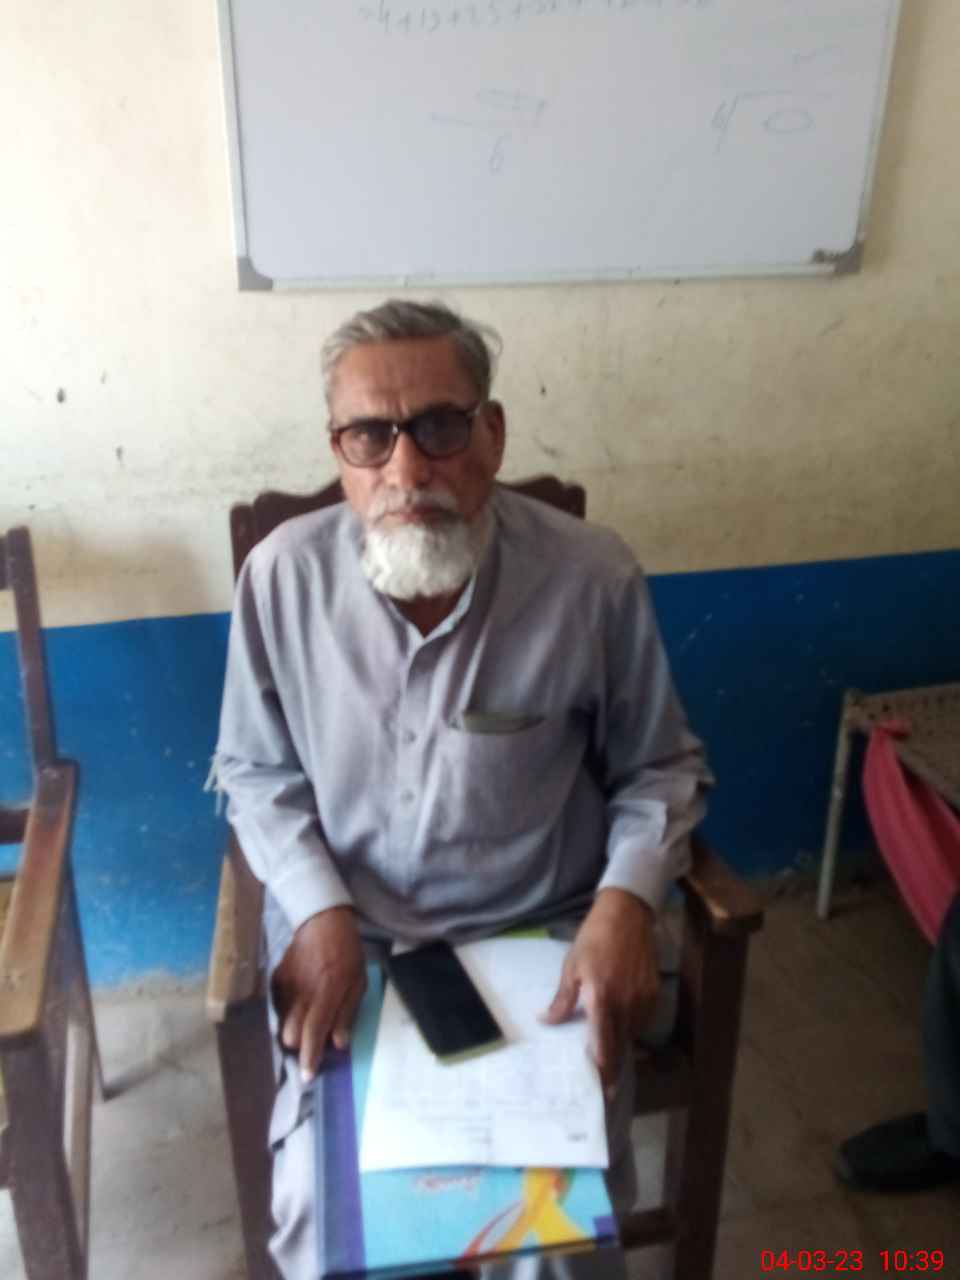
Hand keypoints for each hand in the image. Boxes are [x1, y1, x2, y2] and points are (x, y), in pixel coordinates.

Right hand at [270, 906, 366, 1082]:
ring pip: (281, 1024)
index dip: (310, 1056)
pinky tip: (300, 1003)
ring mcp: (286, 984)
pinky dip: (288, 1013)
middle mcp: (303, 990)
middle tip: (314, 1040)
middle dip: (300, 1045)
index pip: (314, 1031)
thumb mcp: (359, 982)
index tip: (308, 1076)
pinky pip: (278, 1007)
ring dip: (294, 1030)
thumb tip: (339, 1044)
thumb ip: (347, 1013)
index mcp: (328, 990)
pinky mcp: (276, 978)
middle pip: (290, 1035)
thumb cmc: (347, 952)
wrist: (322, 920)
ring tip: (307, 1020)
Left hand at [542, 889, 658, 1091]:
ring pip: (632, 1033)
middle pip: (620, 1046)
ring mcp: (643, 999)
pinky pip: (642, 1019)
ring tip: (610, 1051)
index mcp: (601, 999)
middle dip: (613, 1065)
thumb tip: (547, 1021)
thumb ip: (563, 1000)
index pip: (604, 1046)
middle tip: (605, 1083)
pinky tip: (621, 1023)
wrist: (626, 914)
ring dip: (621, 1044)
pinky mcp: (654, 992)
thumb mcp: (571, 967)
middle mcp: (625, 1004)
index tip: (602, 1091)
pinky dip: (632, 1026)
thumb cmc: (593, 939)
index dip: (604, 1071)